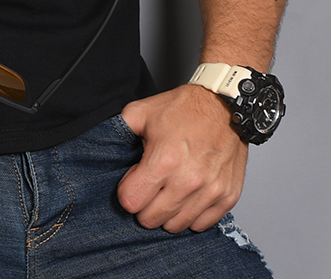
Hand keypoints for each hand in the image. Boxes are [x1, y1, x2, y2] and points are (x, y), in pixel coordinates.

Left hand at [116, 84, 246, 231]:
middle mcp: (187, 181)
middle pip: (151, 220)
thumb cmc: (185, 108)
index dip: (128, 191)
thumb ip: (120, 130)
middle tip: (151, 187)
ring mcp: (210, 191)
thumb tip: (103, 145)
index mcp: (163, 160)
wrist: (224, 105)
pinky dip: (192, 214)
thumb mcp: (142, 111)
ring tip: (170, 189)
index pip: (131, 202)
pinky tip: (189, 195)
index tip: (134, 180)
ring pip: (176, 226)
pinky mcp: (227, 197)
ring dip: (168, 212)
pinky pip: (201, 225)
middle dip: (145, 205)